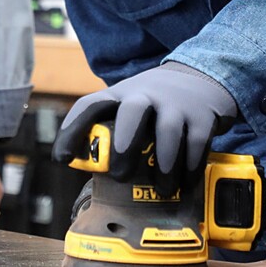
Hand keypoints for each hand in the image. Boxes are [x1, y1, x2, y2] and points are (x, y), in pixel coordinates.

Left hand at [52, 62, 236, 195]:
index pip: (90, 106)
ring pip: (168, 130)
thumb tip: (93, 175)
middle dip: (125, 144)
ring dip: (164, 164)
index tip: (62, 158)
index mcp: (121, 94)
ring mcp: (176, 103)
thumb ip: (114, 131)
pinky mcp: (203, 115)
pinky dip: (190, 167)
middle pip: (132, 112)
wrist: (203, 77)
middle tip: (120, 175)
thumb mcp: (131, 106)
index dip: (72, 130)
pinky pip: (196, 142)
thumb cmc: (157, 103)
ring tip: (163, 190)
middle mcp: (147, 94)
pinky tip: (185, 184)